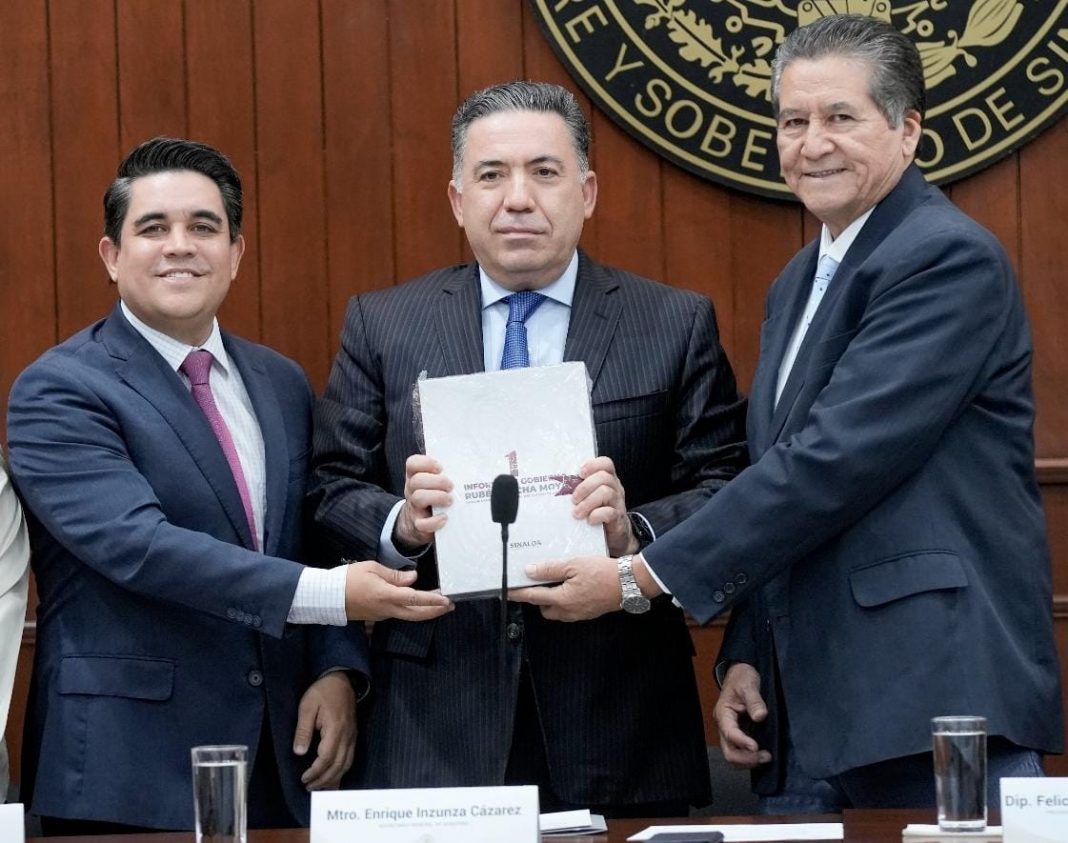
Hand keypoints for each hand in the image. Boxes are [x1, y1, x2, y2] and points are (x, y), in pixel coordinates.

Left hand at [293, 672, 355, 789]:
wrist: (341, 680)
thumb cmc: (322, 692)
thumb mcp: (307, 706)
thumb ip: (303, 729)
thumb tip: (299, 752)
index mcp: (335, 729)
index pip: (327, 758)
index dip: (315, 771)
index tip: (303, 778)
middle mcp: (347, 736)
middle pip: (338, 765)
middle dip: (323, 780)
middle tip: (309, 788)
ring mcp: (352, 736)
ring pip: (346, 764)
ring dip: (333, 778)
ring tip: (319, 787)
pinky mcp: (353, 736)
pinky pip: (350, 758)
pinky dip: (342, 771)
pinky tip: (334, 777)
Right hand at [343, 560, 452, 620]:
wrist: (327, 597)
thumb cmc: (348, 578)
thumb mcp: (371, 568)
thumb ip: (394, 575)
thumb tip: (414, 578)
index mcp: (386, 595)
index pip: (414, 598)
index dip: (432, 600)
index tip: (447, 600)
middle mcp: (387, 609)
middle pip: (416, 614)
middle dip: (435, 611)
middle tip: (451, 605)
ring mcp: (383, 615)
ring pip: (409, 616)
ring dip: (426, 611)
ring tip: (440, 604)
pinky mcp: (379, 616)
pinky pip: (401, 614)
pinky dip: (414, 610)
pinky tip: (420, 603)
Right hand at [393, 455, 451, 553]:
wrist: (418, 524)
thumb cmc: (434, 498)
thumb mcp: (435, 484)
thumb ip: (447, 474)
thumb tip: (470, 468)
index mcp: (416, 477)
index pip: (412, 464)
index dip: (425, 463)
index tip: (440, 467)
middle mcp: (412, 491)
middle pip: (417, 480)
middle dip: (437, 481)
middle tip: (451, 486)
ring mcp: (414, 508)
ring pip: (418, 498)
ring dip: (437, 497)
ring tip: (450, 501)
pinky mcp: (418, 525)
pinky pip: (422, 524)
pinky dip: (434, 521)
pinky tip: (445, 518)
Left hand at [509, 555, 622, 620]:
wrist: (629, 583)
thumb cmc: (602, 572)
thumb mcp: (573, 565)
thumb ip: (550, 569)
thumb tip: (529, 571)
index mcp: (561, 599)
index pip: (532, 596)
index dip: (517, 593)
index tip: (506, 591)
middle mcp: (568, 610)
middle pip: (544, 607)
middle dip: (536, 597)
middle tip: (535, 581)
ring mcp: (579, 613)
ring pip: (557, 610)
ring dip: (551, 599)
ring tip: (554, 581)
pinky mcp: (588, 612)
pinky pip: (569, 609)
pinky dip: (564, 600)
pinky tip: (570, 586)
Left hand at [572, 457, 635, 555]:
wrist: (615, 536)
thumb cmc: (597, 512)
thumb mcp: (590, 497)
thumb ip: (579, 489)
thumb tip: (554, 486)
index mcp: (608, 480)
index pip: (606, 463)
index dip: (592, 465)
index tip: (580, 473)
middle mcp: (615, 488)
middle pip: (603, 477)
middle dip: (585, 487)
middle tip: (573, 499)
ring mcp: (618, 503)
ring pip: (606, 492)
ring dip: (587, 502)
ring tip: (577, 513)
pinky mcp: (618, 519)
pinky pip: (609, 512)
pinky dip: (596, 515)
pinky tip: (589, 521)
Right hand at [714, 662, 771, 767]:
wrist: (740, 675)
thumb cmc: (742, 678)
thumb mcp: (748, 685)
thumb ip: (754, 701)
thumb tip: (760, 717)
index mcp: (723, 714)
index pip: (729, 733)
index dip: (742, 742)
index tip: (756, 747)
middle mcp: (724, 726)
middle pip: (729, 751)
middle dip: (746, 758)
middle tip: (765, 756)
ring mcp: (730, 732)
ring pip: (733, 755)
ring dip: (748, 761)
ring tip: (766, 757)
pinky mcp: (739, 735)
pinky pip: (740, 752)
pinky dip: (750, 758)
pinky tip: (763, 756)